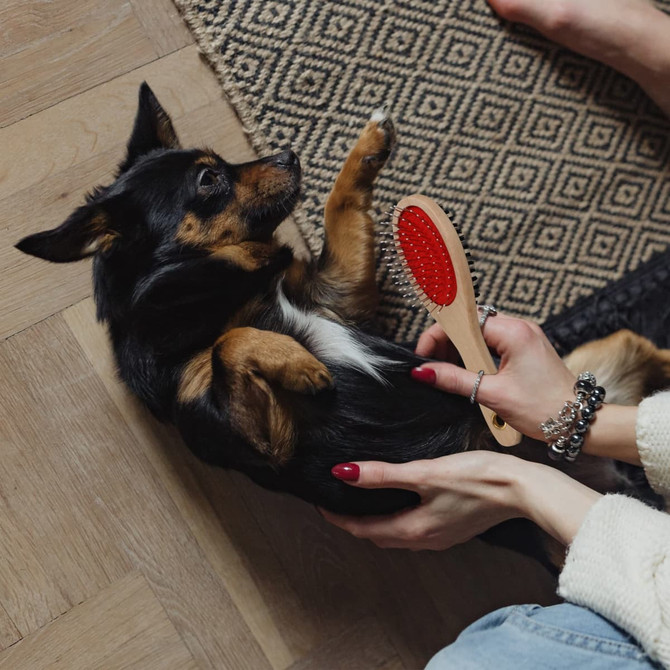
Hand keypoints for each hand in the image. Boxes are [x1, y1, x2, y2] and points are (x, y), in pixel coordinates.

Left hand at [320, 451, 526, 549]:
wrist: (522, 489)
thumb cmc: (476, 478)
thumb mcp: (424, 473)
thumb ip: (383, 475)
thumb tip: (343, 474)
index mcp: (413, 529)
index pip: (363, 529)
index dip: (338, 518)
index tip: (320, 503)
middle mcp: (424, 539)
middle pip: (378, 535)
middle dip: (354, 522)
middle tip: (336, 503)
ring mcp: (440, 536)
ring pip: (396, 533)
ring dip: (375, 521)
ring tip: (361, 501)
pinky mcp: (452, 526)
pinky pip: (413, 528)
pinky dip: (396, 518)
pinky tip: (399, 501)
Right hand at [414, 314, 575, 440]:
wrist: (581, 422)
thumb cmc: (545, 410)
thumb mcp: (494, 395)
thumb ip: (455, 380)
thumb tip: (424, 372)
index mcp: (514, 333)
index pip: (463, 322)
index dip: (438, 336)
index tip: (424, 357)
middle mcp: (520, 328)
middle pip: (469, 324)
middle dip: (447, 344)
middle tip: (434, 368)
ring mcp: (524, 337)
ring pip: (479, 334)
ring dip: (460, 352)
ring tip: (450, 374)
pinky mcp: (525, 348)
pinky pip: (492, 343)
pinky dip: (476, 356)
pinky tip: (469, 374)